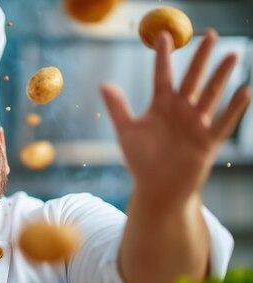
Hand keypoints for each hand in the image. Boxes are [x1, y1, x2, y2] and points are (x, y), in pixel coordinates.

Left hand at [101, 29, 250, 207]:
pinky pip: (223, 122)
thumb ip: (118, 108)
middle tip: (210, 33)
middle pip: (192, 78)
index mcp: (161, 105)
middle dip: (201, 57)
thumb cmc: (141, 160)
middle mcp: (180, 110)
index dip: (163, 56)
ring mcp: (196, 124)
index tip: (163, 35)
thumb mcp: (127, 132)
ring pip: (210, 94)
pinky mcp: (207, 141)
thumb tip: (104, 84)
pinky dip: (234, 108)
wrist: (156, 188)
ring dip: (220, 75)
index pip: (162, 75)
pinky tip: (245, 91)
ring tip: (232, 54)